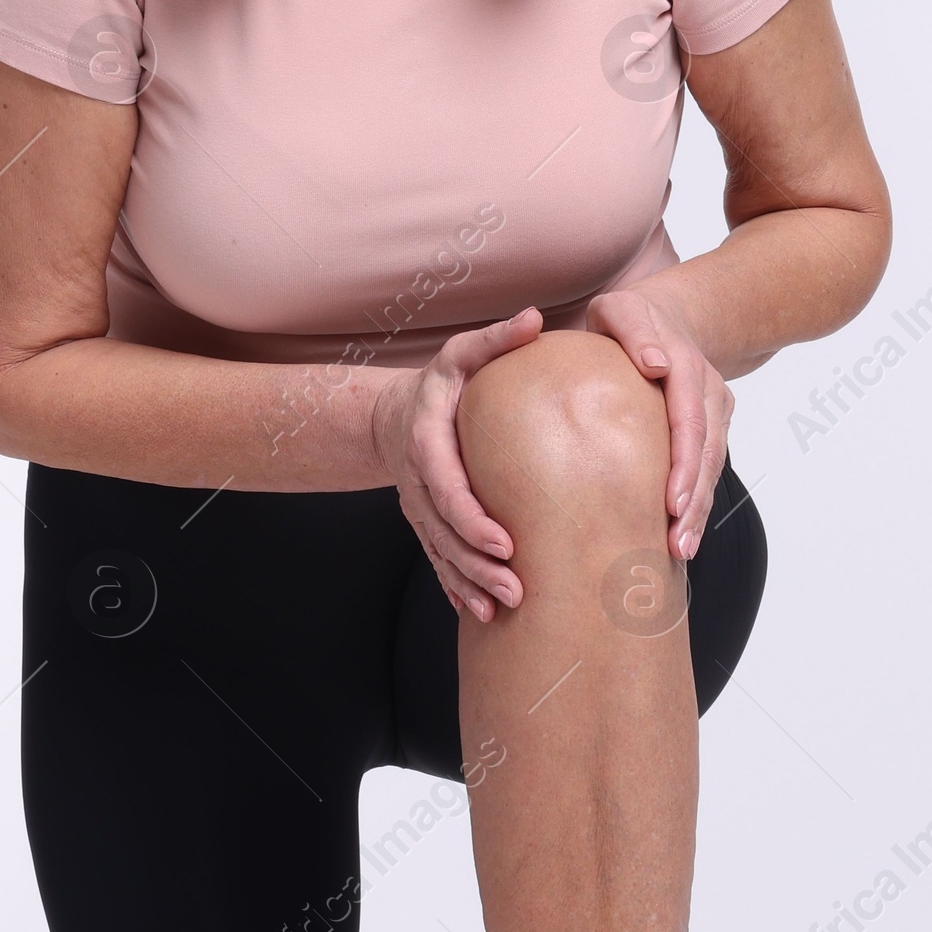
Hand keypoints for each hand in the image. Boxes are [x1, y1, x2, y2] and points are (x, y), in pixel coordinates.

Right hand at [370, 307, 545, 620]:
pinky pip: (437, 560)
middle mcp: (418, 479)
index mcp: (426, 439)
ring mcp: (419, 507)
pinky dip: (455, 587)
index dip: (472, 519)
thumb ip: (497, 339)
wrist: (395, 415)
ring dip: (468, 583)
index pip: (447, 486)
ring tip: (501, 608)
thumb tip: (536, 319)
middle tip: (516, 588)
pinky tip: (478, 612)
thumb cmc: (443, 383)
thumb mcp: (463, 354)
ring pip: (440, 552)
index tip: (505, 542)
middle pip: (444, 531)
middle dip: (477, 564)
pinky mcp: (426, 524)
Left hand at [585, 286, 733, 561]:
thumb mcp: (620, 309)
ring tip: (680, 550)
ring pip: (712, 465)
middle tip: (678, 544)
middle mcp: (707, 391)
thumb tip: (656, 365)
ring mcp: (714, 410)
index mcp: (685, 365)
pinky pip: (706, 466)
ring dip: (698, 510)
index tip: (671, 501)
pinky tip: (680, 534)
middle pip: (707, 452)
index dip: (684, 462)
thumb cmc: (629, 318)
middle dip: (694, 500)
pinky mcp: (712, 426)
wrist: (671, 315)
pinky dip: (695, 500)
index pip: (688, 419)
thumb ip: (634, 331)